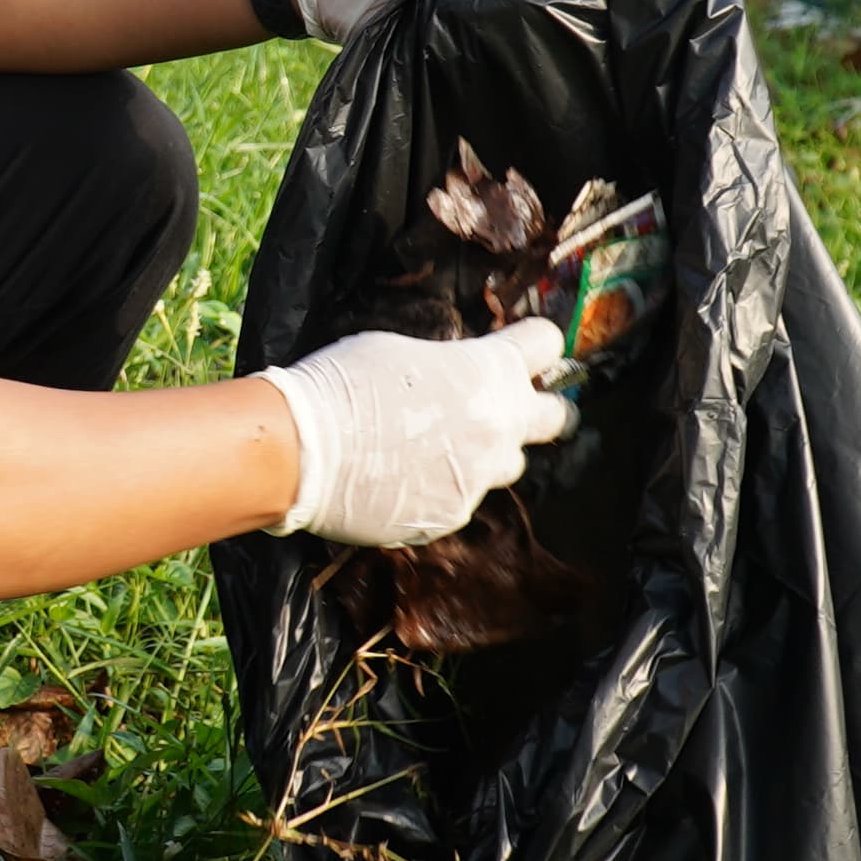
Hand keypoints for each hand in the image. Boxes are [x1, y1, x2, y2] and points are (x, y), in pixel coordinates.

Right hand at [255, 319, 576, 546]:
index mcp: (490, 371)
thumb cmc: (343, 385)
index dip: (534, 344)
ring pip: (506, 465)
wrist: (304, 451)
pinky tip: (402, 477)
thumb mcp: (401, 351)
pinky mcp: (451, 516)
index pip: (547, 345)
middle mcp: (500, 427)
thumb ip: (449, 366)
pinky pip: (460, 498)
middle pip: (557, 417)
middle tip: (507, 406)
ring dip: (486, 454)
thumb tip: (456, 377)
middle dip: (538, 409)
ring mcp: (479, 478)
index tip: (523, 347)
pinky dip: (441, 487)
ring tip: (437, 446)